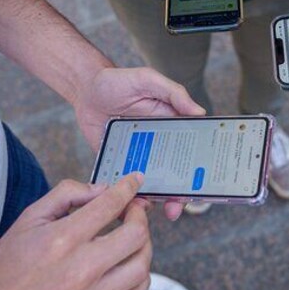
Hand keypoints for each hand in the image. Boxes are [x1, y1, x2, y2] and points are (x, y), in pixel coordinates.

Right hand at [0, 175, 151, 289]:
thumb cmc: (7, 265)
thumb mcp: (30, 218)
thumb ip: (67, 195)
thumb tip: (101, 189)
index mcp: (63, 239)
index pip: (110, 205)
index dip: (128, 187)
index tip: (135, 181)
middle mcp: (80, 269)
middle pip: (136, 236)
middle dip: (140, 215)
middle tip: (133, 210)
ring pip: (141, 268)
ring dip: (144, 247)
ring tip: (134, 239)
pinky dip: (138, 279)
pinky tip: (129, 267)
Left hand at [74, 67, 205, 220]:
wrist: (86, 89)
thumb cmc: (119, 81)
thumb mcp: (148, 80)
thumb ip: (173, 93)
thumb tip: (200, 112)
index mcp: (172, 128)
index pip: (192, 153)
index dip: (199, 172)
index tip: (202, 187)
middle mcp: (159, 146)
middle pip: (175, 177)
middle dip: (178, 197)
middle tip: (176, 209)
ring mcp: (138, 157)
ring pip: (150, 186)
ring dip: (153, 200)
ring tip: (147, 209)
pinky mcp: (117, 165)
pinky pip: (123, 185)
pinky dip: (125, 197)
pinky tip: (124, 204)